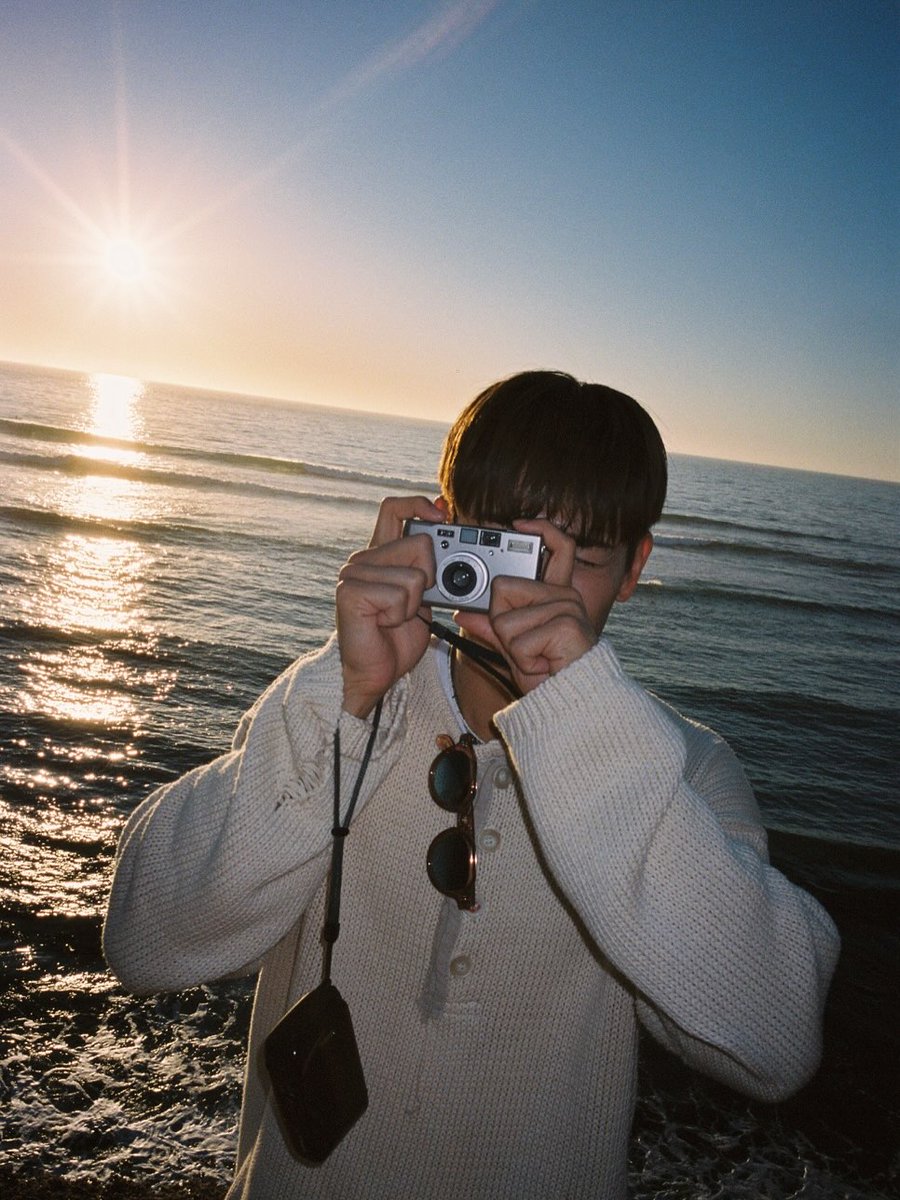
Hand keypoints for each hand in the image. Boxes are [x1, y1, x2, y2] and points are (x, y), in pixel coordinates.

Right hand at [336, 496, 442, 716]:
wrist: (375, 673)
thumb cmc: (397, 637)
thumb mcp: (422, 595)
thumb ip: (430, 564)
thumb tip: (443, 520)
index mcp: (380, 553)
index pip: (396, 508)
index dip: (420, 505)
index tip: (442, 515)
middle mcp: (363, 558)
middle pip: (420, 542)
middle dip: (430, 578)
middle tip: (411, 603)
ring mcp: (353, 573)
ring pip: (414, 574)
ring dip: (414, 603)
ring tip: (394, 617)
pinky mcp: (350, 592)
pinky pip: (399, 594)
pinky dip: (401, 615)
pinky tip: (384, 624)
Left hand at [455, 519, 596, 695]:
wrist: (573, 703)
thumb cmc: (549, 674)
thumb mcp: (513, 648)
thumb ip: (491, 627)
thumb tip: (461, 612)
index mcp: (555, 593)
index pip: (557, 545)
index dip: (539, 529)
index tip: (518, 521)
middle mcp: (565, 595)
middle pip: (503, 588)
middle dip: (502, 623)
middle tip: (526, 645)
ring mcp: (568, 608)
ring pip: (505, 620)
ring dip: (513, 647)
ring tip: (537, 658)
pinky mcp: (566, 625)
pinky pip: (517, 641)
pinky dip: (523, 660)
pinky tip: (544, 664)